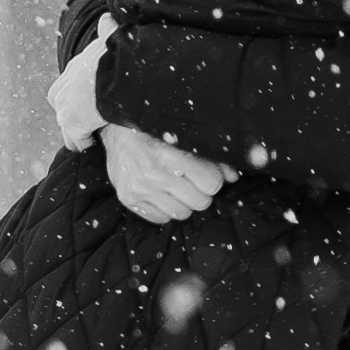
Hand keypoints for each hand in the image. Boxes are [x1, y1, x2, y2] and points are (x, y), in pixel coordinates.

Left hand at [47, 17, 111, 149]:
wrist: (117, 72)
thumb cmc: (117, 54)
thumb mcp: (110, 38)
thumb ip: (108, 30)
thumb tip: (108, 18)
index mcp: (72, 69)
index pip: (62, 88)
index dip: (73, 97)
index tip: (86, 104)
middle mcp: (63, 89)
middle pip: (60, 108)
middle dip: (72, 117)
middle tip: (88, 124)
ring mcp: (66, 107)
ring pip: (66, 128)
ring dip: (77, 134)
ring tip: (90, 140)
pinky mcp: (73, 123)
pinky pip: (76, 140)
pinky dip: (85, 144)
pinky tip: (95, 145)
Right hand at [101, 123, 234, 222]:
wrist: (117, 130)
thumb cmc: (154, 130)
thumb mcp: (184, 137)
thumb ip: (210, 157)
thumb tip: (232, 176)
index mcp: (170, 155)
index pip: (211, 183)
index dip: (214, 178)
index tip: (208, 172)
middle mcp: (153, 175)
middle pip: (200, 202)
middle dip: (202, 192)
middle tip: (194, 180)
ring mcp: (139, 189)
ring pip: (182, 213)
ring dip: (185, 202)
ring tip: (179, 187)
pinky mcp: (128, 198)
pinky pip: (160, 219)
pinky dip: (166, 209)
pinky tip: (164, 193)